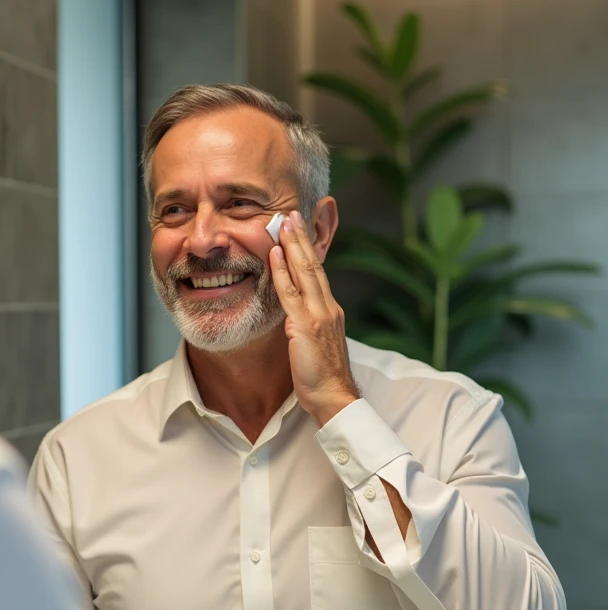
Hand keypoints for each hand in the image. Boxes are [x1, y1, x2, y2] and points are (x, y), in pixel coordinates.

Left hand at [270, 211, 359, 426]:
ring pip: (305, 272)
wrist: (334, 397)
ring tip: (283, 222)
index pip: (318, 273)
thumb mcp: (315, 344)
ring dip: (293, 245)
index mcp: (330, 311)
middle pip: (314, 265)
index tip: (299, 230)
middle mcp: (328, 307)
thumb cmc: (323, 377)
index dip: (308, 250)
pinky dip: (282, 271)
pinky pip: (291, 293)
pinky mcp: (306, 326)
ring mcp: (319, 315)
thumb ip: (307, 325)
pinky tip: (275, 254)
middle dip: (302, 237)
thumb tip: (294, 315)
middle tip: (291, 213)